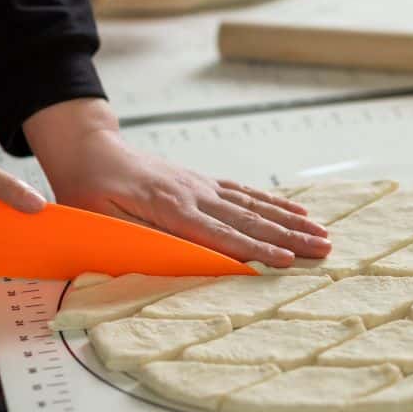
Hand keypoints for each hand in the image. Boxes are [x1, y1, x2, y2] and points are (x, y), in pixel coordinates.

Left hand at [23, 99, 330, 267]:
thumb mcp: (99, 220)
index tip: (285, 262)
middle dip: (289, 237)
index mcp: (169, 209)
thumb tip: (170, 260)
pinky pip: (245, 193)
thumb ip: (135, 239)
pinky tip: (297, 211)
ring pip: (254, 206)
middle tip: (323, 250)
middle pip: (249, 220)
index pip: (219, 235)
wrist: (90, 150)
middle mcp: (194, 195)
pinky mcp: (203, 183)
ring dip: (290, 222)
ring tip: (322, 234)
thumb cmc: (89, 191)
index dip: (254, 250)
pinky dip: (274, 202)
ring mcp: (202, 186)